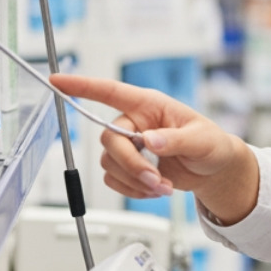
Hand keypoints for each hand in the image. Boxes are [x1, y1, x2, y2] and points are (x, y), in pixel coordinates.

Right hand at [48, 73, 259, 223]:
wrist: (214, 171)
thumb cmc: (212, 144)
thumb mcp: (201, 140)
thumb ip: (176, 140)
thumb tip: (150, 140)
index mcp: (150, 105)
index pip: (110, 91)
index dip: (82, 85)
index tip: (57, 80)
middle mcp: (135, 123)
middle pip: (109, 140)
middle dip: (130, 164)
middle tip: (155, 178)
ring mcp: (130, 146)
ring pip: (109, 164)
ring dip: (135, 180)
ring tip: (163, 186)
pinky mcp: (129, 167)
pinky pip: (115, 181)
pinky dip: (133, 190)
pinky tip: (154, 189)